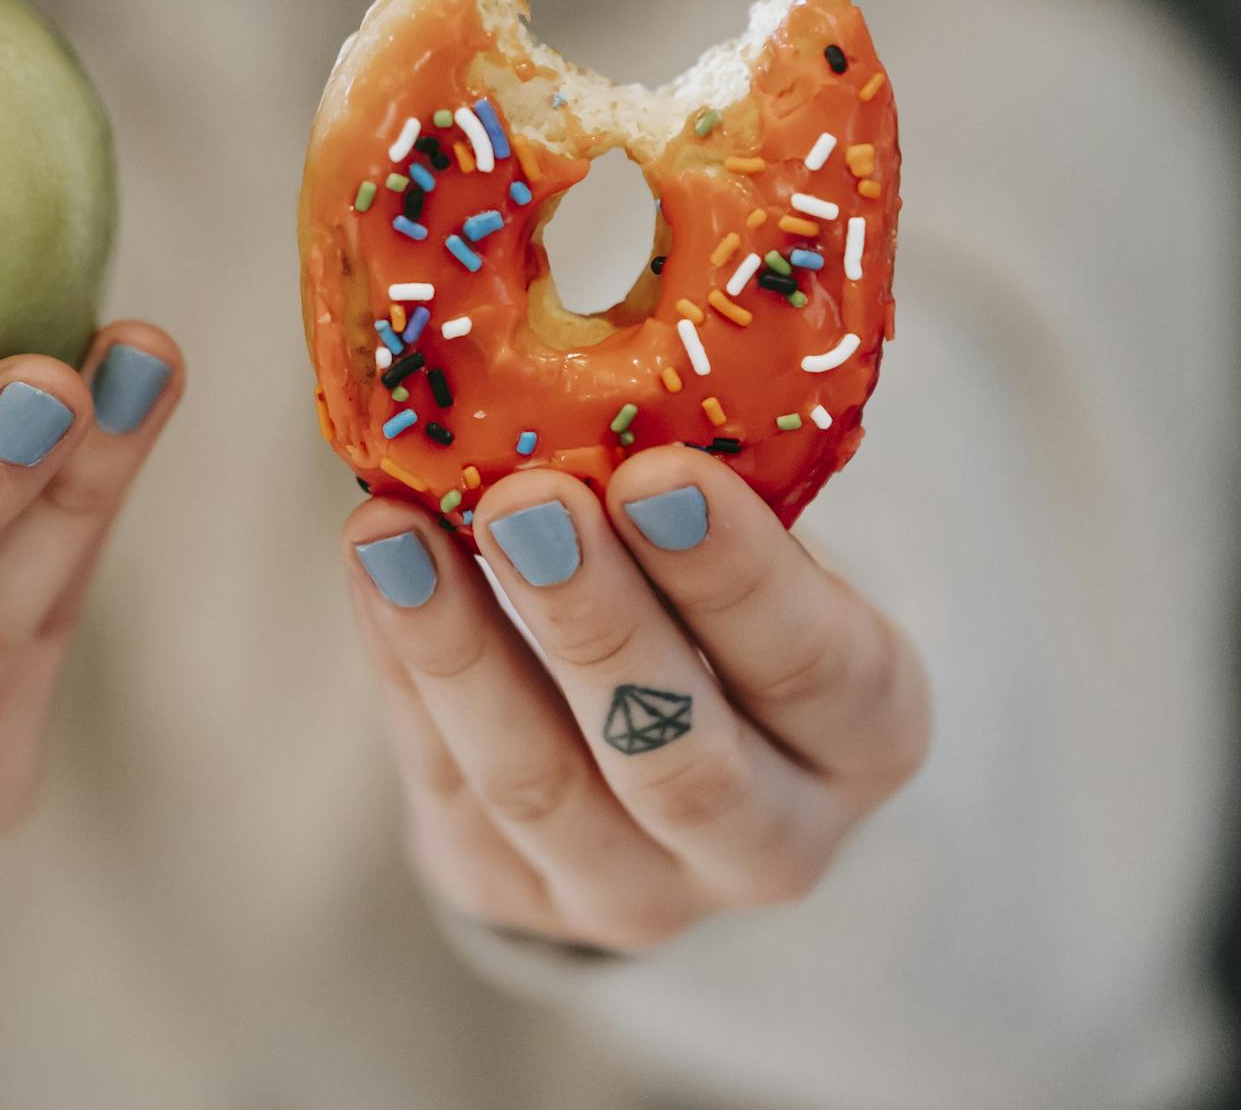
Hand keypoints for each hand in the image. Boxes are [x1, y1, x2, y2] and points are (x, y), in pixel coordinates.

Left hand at [344, 449, 930, 951]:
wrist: (649, 746)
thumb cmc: (711, 596)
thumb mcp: (749, 543)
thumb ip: (699, 483)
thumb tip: (595, 344)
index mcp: (865, 735)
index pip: (820, 669)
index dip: (740, 577)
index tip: (659, 473)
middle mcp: (772, 842)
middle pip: (682, 759)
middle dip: (596, 623)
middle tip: (526, 500)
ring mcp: (637, 892)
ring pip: (542, 787)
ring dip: (460, 649)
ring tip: (396, 531)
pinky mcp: (510, 896)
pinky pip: (446, 781)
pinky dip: (401, 665)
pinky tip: (375, 566)